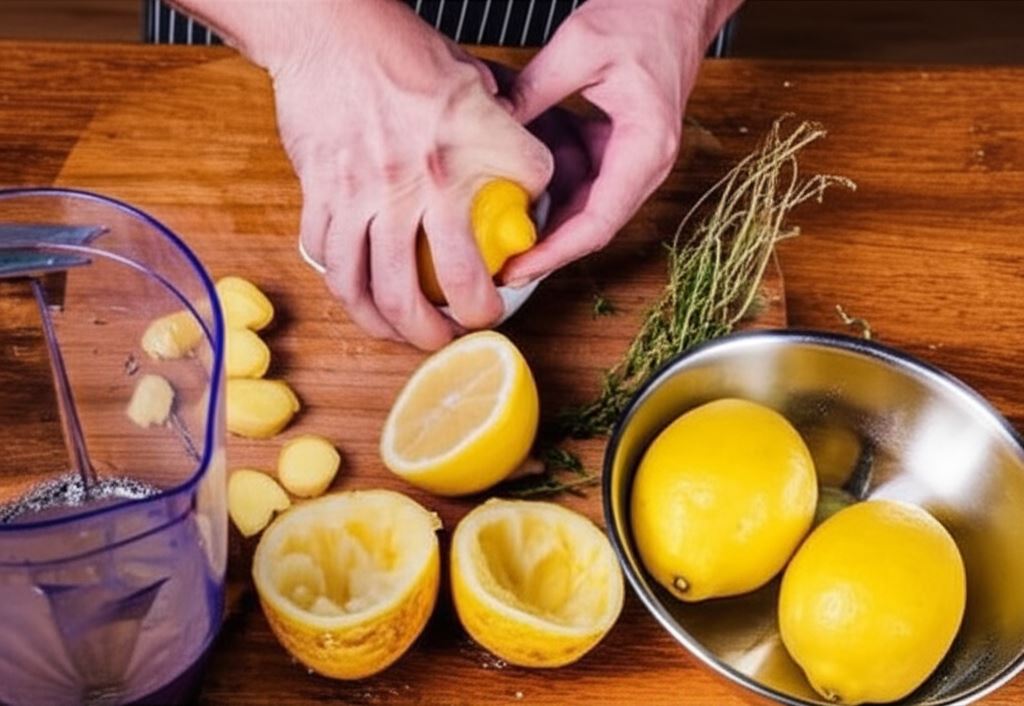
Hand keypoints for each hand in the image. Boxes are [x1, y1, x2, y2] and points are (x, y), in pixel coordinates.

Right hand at [177, 0, 552, 348]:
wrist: (327, 30)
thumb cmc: (399, 50)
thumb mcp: (470, 77)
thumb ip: (499, 124)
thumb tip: (516, 162)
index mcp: (469, 141)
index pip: (531, 184)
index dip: (542, 211)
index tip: (530, 243)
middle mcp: (420, 179)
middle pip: (451, 279)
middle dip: (467, 318)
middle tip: (470, 328)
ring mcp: (367, 193)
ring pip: (380, 288)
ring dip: (400, 327)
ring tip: (414, 336)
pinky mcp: (325, 196)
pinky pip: (333, 262)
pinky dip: (350, 292)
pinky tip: (365, 299)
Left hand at [501, 0, 740, 286]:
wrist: (682, 0)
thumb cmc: (646, 15)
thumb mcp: (580, 45)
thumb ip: (534, 90)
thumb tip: (492, 128)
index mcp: (646, 147)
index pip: (598, 222)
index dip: (555, 252)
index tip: (520, 268)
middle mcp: (647, 164)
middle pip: (593, 227)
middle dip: (546, 250)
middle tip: (498, 265)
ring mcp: (637, 160)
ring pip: (588, 210)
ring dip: (548, 225)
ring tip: (501, 238)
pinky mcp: (624, 151)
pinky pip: (587, 185)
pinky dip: (554, 194)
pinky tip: (518, 197)